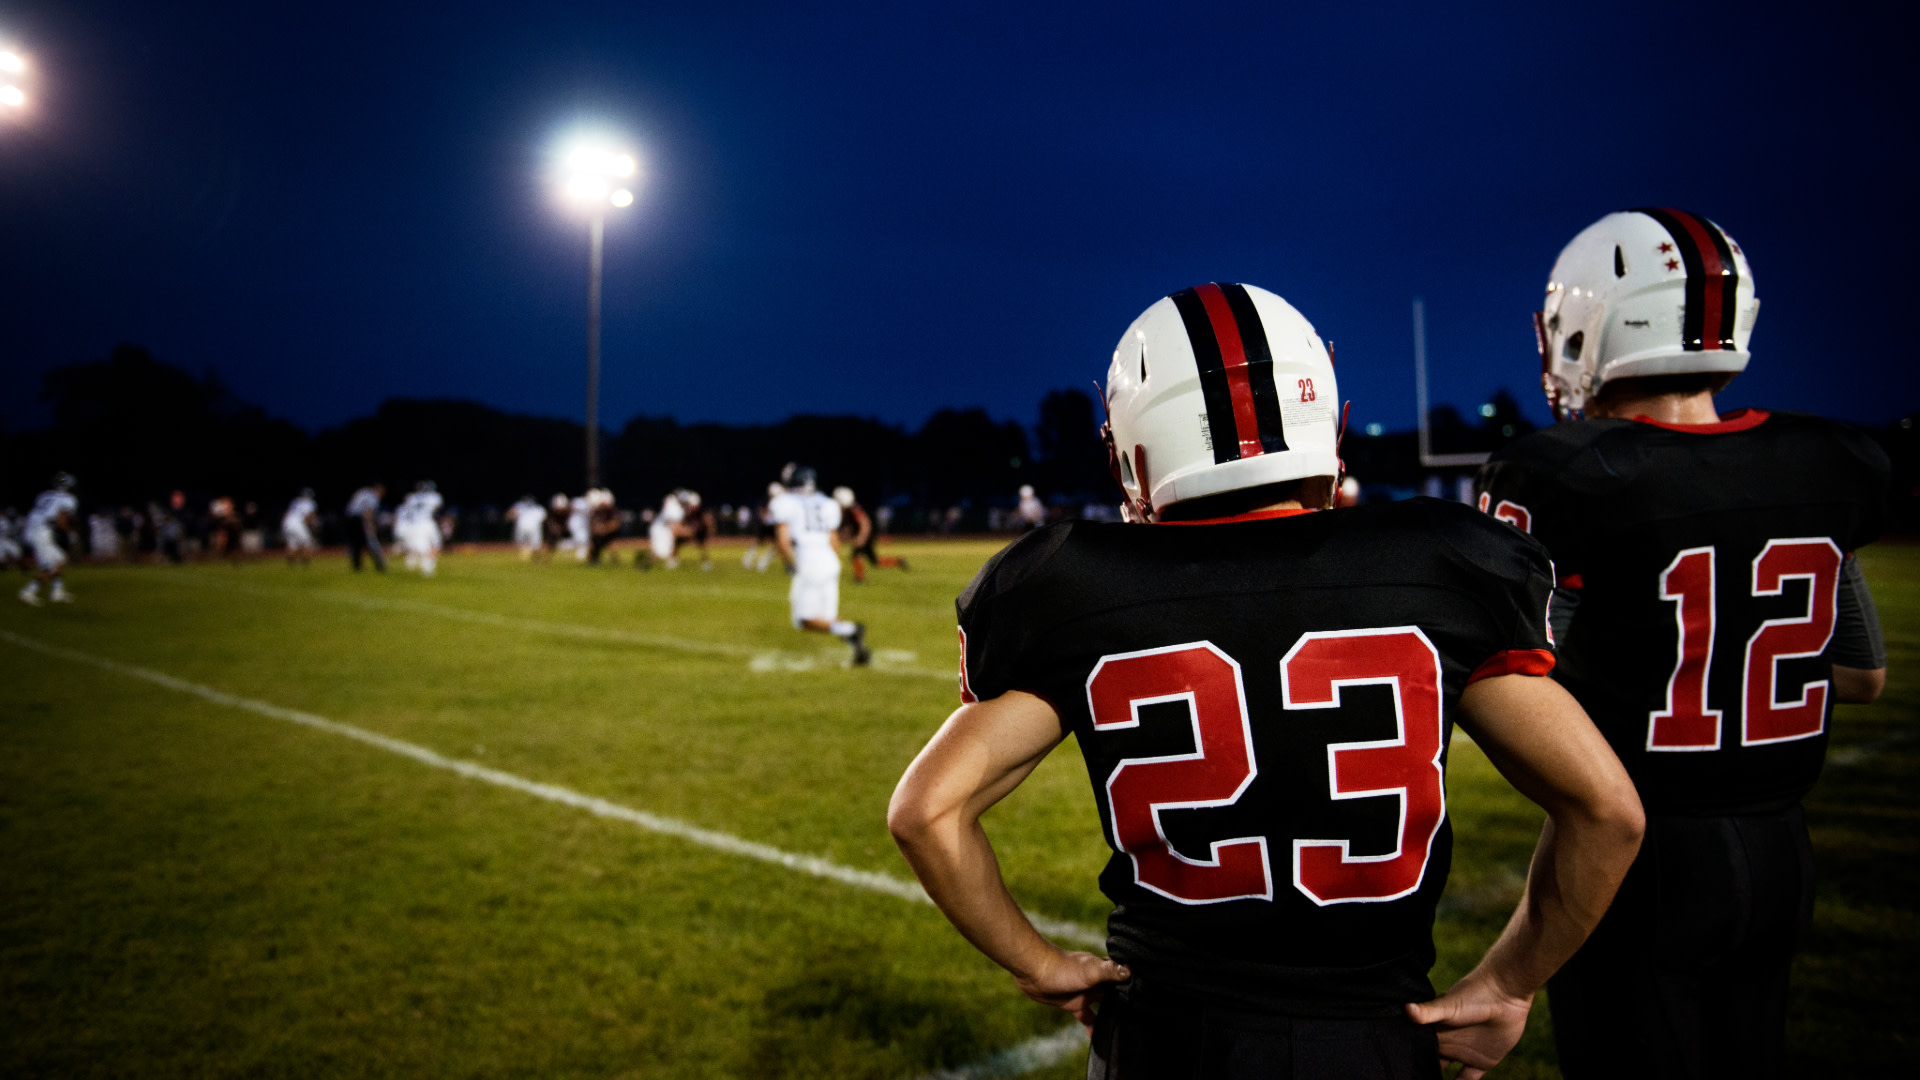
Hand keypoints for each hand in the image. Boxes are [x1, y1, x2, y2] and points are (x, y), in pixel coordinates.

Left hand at [1012, 948, 1130, 1031]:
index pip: (1125, 981)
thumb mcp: (1089, 970)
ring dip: (1112, 1019)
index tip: (1149, 1001)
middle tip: (1140, 1020)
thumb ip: (1109, 971)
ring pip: (1104, 1009)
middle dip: (1126, 1006)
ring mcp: (1086, 994)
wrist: (1033, 971)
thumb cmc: (1062, 967)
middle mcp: (1097, 982)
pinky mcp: (1074, 1005)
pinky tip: (1100, 1041)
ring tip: (1124, 1032)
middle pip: (1116, 996)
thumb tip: (1131, 971)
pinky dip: (1094, 1029)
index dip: (1136, 989)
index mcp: (1103, 971)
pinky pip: (1088, 1019)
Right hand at [1404, 973, 1532, 1079]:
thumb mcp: (1448, 1005)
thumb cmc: (1472, 995)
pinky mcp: (1482, 1062)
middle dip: (1420, 1070)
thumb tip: (1406, 1009)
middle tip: (1409, 1077)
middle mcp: (1445, 1043)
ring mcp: (1463, 1053)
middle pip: (1428, 1062)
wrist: (1505, 993)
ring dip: (1437, 1078)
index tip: (1399, 1068)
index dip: (1408, 1059)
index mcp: (1433, 1031)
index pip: (1416, 1049)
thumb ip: (1428, 1012)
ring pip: (1444, 1074)